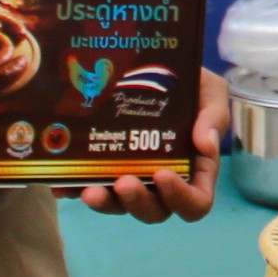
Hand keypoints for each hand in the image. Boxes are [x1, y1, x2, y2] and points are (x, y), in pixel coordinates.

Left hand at [78, 74, 227, 223]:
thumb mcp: (210, 92)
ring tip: (89, 189)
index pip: (195, 202)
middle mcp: (161, 180)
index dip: (181, 198)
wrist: (158, 66)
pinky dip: (74, 190)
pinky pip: (86, 187)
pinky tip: (62, 184)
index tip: (163, 175)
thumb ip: (214, 115)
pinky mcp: (101, 168)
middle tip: (123, 182)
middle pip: (154, 210)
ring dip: (105, 203)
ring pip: (119, 204)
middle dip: (138, 202)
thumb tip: (206, 144)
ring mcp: (130, 176)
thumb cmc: (192, 85)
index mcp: (194, 169)